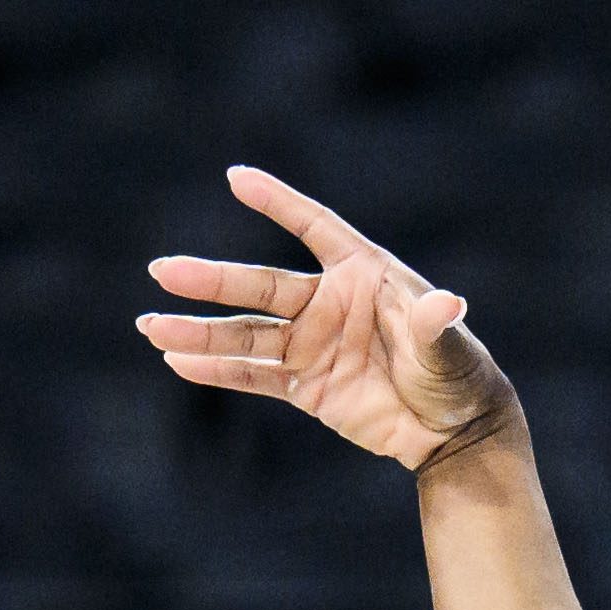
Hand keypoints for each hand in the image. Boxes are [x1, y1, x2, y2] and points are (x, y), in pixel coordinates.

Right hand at [137, 167, 520, 471]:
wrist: (455, 431)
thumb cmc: (459, 376)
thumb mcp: (448, 349)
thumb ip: (435, 325)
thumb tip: (448, 304)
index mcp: (362, 275)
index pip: (314, 228)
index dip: (279, 203)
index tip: (237, 179)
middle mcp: (328, 304)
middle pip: (261, 287)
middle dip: (210, 280)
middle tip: (162, 272)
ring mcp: (312, 346)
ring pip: (247, 335)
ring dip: (199, 332)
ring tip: (151, 326)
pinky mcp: (307, 387)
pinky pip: (255, 375)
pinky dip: (218, 371)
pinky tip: (179, 361)